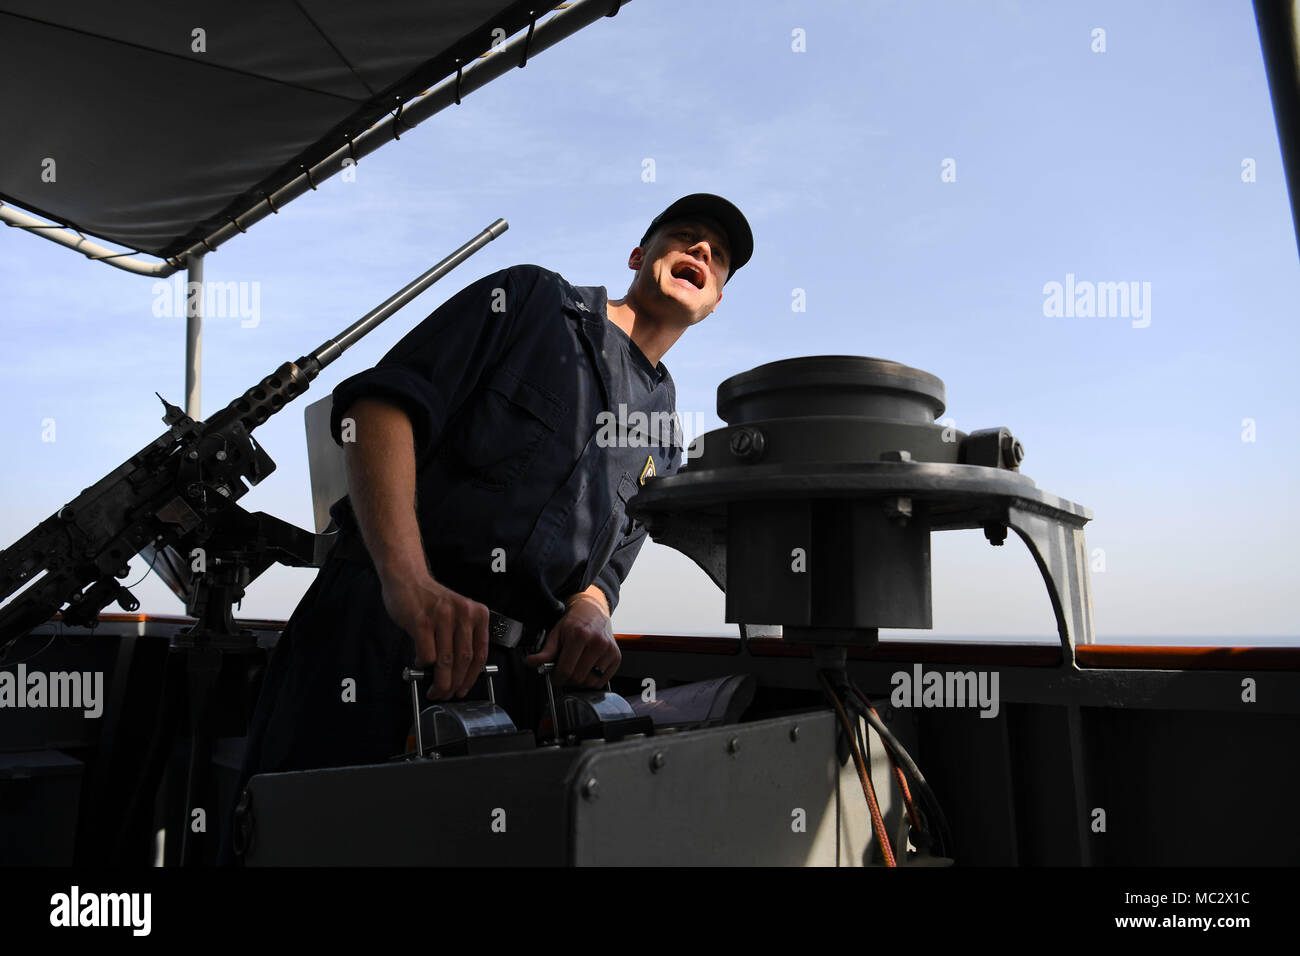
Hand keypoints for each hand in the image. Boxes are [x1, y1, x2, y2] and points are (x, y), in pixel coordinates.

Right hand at [380, 571, 488, 699]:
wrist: (407, 579)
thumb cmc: (431, 600)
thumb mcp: (457, 614)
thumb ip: (462, 638)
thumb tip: (461, 673)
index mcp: (477, 613)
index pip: (479, 653)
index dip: (472, 677)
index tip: (464, 689)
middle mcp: (463, 613)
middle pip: (463, 660)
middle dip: (454, 684)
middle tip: (446, 694)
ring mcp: (442, 617)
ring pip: (445, 661)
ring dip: (440, 681)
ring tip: (434, 689)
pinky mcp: (422, 621)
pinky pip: (426, 653)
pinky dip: (423, 665)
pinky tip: (420, 664)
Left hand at [524, 593, 618, 688]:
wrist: (593, 612)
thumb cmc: (575, 623)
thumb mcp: (556, 634)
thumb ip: (545, 652)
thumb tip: (531, 662)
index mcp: (580, 636)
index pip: (566, 670)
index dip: (557, 678)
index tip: (556, 677)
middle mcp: (597, 643)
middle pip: (578, 678)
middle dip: (568, 680)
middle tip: (565, 672)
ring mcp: (609, 650)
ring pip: (591, 682)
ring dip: (581, 681)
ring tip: (576, 669)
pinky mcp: (616, 657)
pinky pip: (602, 681)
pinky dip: (593, 680)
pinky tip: (587, 669)